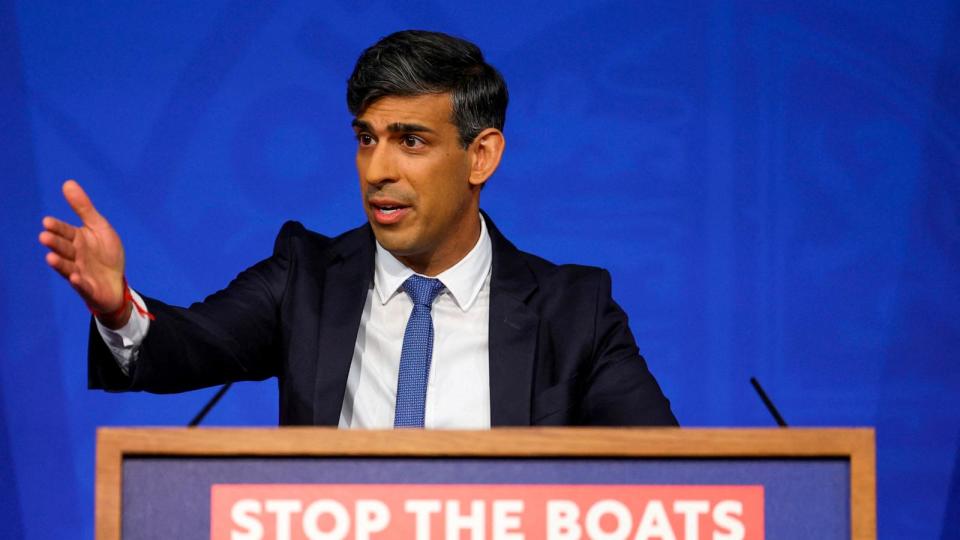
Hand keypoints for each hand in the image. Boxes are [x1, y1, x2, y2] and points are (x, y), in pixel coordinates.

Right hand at [39, 180, 128, 327]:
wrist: (116, 282)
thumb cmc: (105, 253)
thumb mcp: (99, 227)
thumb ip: (83, 208)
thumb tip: (67, 183)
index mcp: (77, 240)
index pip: (65, 231)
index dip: (57, 228)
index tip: (47, 222)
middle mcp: (75, 256)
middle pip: (64, 248)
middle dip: (55, 243)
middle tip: (44, 237)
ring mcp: (80, 273)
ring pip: (68, 267)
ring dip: (60, 263)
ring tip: (50, 257)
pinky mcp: (89, 288)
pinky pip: (83, 286)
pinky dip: (79, 282)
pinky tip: (76, 277)